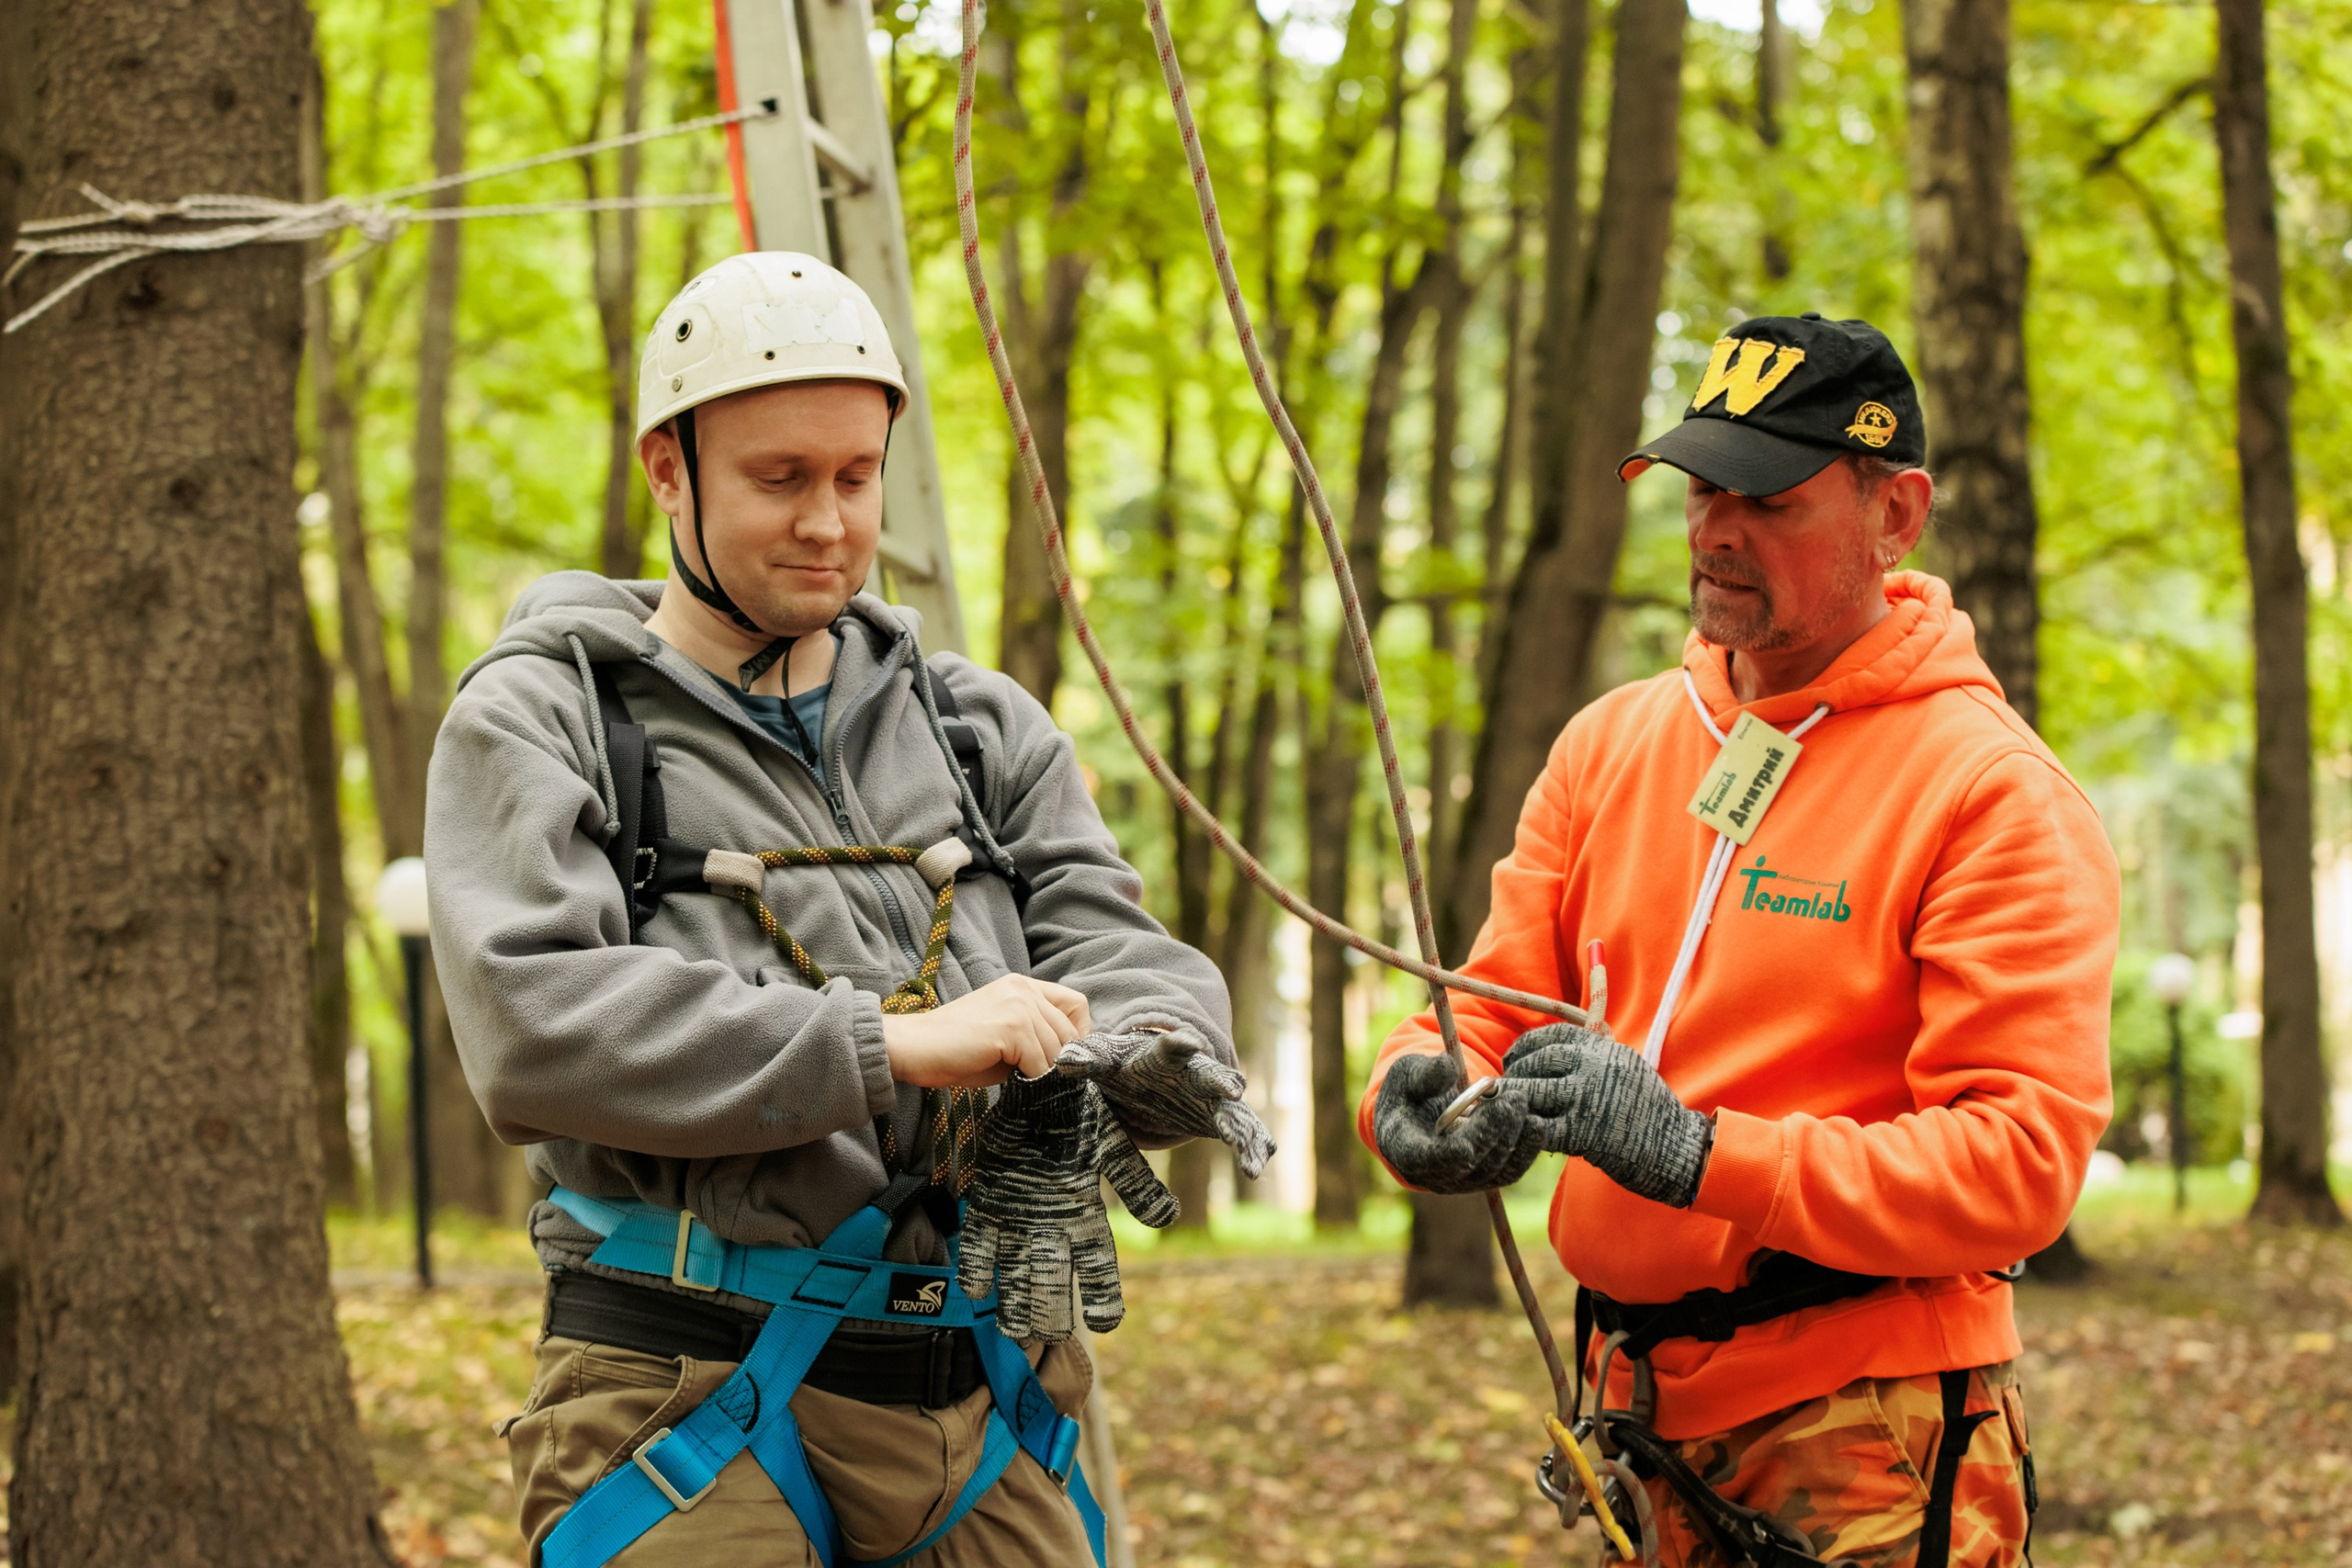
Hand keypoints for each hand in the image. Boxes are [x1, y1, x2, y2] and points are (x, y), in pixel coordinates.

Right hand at [882, 974, 1090, 1087]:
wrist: (913, 1048)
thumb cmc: (955, 1049)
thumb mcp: (1005, 1037)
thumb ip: (1035, 1039)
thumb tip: (1069, 1062)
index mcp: (1022, 985)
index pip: (1076, 1004)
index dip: (1078, 1035)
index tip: (1063, 1058)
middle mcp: (1024, 989)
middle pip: (1070, 1032)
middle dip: (1061, 1061)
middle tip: (1041, 1079)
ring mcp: (1018, 1006)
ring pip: (1058, 1050)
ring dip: (1045, 1072)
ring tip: (1022, 1080)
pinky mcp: (1011, 1027)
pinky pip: (1040, 1063)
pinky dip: (1032, 1079)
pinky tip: (1014, 1082)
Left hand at [957, 1073, 1177, 1339]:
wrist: (1040, 1088)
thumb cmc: (1081, 1115)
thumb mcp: (1113, 1144)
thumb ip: (1136, 1182)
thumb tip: (1168, 1218)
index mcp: (1084, 1216)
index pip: (1098, 1267)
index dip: (1104, 1297)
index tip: (1107, 1325)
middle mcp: (1052, 1226)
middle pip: (1053, 1280)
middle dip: (1051, 1310)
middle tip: (1050, 1333)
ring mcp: (1019, 1218)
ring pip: (1017, 1272)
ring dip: (1014, 1301)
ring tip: (1012, 1328)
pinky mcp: (989, 1203)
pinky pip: (980, 1242)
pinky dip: (976, 1264)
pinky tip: (975, 1286)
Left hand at [1052, 1024, 1275, 1178]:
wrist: (1153, 1077)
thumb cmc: (1126, 1067)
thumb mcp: (1106, 1061)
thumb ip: (1086, 1059)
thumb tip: (1061, 1061)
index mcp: (1165, 1057)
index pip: (1172, 1047)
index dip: (1180, 1044)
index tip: (1190, 1043)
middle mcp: (1195, 1074)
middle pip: (1210, 1075)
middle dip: (1221, 1081)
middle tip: (1233, 1089)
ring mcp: (1213, 1098)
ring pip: (1232, 1111)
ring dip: (1242, 1127)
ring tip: (1250, 1151)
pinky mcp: (1221, 1120)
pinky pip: (1242, 1134)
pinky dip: (1252, 1148)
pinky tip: (1259, 1168)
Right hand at [1369, 1051, 1542, 1194]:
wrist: (1420, 1112)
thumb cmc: (1410, 1091)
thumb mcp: (1407, 1074)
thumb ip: (1424, 1073)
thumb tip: (1448, 1067)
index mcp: (1407, 1150)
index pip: (1431, 1160)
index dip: (1451, 1154)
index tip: (1469, 1142)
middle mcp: (1435, 1174)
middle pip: (1471, 1165)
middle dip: (1495, 1131)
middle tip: (1512, 1097)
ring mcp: (1463, 1181)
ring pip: (1495, 1170)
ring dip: (1514, 1137)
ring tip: (1521, 1101)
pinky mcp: (1486, 1177)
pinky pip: (1510, 1171)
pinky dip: (1525, 1150)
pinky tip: (1536, 1124)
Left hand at [1502, 1024, 1712, 1207]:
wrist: (1677, 1149)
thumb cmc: (1649, 1113)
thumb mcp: (1626, 1069)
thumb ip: (1593, 1059)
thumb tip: (1548, 1055)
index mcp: (1604, 1049)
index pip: (1553, 1035)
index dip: (1526, 1046)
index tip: (1514, 1058)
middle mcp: (1595, 1066)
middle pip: (1537, 1061)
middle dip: (1516, 1074)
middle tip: (1506, 1088)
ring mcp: (1587, 1099)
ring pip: (1531, 1092)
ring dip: (1515, 1102)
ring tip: (1509, 1111)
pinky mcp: (1582, 1133)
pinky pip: (1538, 1127)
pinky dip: (1525, 1129)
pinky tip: (1524, 1134)